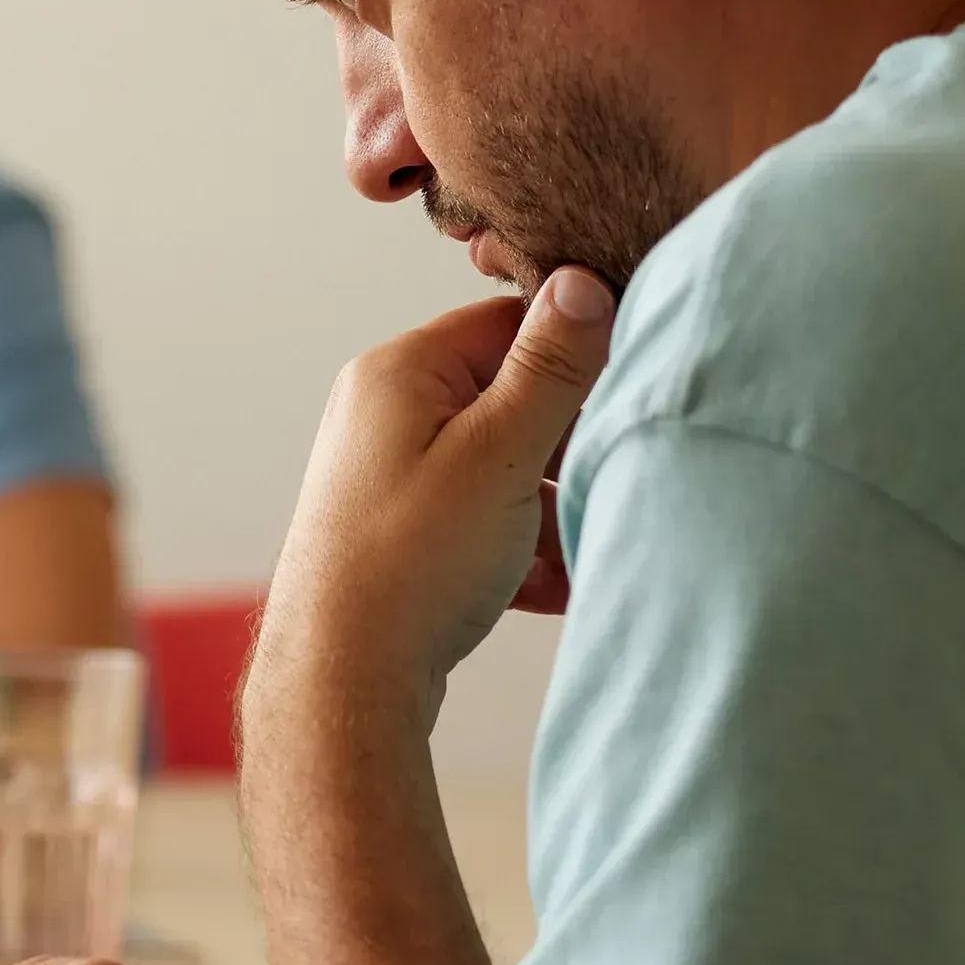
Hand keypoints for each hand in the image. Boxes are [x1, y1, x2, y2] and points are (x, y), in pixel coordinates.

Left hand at [250, 269, 615, 729]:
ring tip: (580, 551)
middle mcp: (383, 412)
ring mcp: (386, 475)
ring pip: (500, 470)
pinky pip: (476, 522)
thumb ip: (550, 368)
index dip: (574, 360)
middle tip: (606, 485)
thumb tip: (582, 283)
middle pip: (508, 400)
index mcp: (401, 371)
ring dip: (550, 511)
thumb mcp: (502, 452)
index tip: (621, 401)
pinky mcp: (396, 533)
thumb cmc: (414, 561)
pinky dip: (518, 552)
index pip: (509, 324)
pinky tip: (551, 589)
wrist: (343, 681)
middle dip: (565, 450)